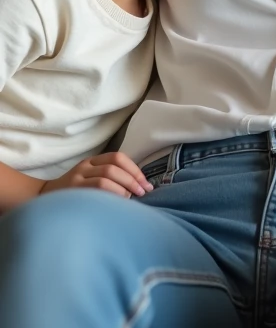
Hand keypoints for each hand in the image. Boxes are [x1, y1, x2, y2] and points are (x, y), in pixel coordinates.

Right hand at [39, 151, 153, 198]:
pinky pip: (95, 191)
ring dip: (122, 189)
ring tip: (130, 200)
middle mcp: (85, 167)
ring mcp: (77, 179)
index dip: (134, 169)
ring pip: (105, 178)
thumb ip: (109, 178)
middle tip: (143, 192)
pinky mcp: (72, 192)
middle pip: (114, 167)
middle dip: (132, 179)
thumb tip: (138, 188)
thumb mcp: (90, 178)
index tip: (146, 183)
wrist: (43, 199)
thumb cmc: (74, 192)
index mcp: (92, 160)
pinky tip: (116, 205)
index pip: (118, 157)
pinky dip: (110, 196)